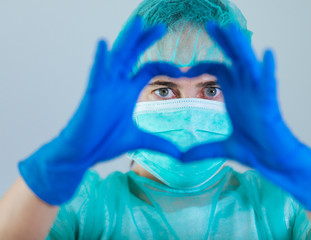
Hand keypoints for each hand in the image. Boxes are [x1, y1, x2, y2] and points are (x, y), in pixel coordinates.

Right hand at [18, 17, 182, 204]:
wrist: (84, 153)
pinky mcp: (93, 96)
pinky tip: (103, 44)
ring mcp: (105, 88)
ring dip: (126, 41)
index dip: (166, 66)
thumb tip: (179, 154)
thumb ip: (159, 143)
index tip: (183, 71)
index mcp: (129, 91)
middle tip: (161, 26)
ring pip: (117, 58)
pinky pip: (96, 75)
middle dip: (145, 40)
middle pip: (133, 56)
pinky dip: (100, 60)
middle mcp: (118, 85)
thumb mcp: (139, 140)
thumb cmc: (106, 142)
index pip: (149, 69)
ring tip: (137, 23)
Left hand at [182, 22, 310, 210]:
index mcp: (234, 94)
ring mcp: (257, 95)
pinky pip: (269, 84)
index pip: (219, 68)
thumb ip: (203, 149)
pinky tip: (267, 54)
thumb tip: (182, 158)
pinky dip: (268, 70)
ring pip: (249, 65)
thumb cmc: (254, 150)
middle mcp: (245, 90)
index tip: (183, 69)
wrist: (272, 162)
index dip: (202, 64)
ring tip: (232, 29)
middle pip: (233, 59)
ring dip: (241, 48)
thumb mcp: (223, 148)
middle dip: (222, 41)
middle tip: (210, 24)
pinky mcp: (269, 105)